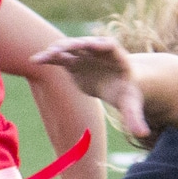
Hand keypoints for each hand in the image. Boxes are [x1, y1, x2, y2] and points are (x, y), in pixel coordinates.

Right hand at [31, 36, 151, 142]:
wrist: (117, 85)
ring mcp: (84, 55)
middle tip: (62, 49)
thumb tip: (142, 134)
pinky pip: (59, 57)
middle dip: (75, 45)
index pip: (110, 47)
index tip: (93, 44)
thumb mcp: (131, 104)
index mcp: (117, 57)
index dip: (101, 45)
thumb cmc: (128, 93)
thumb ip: (135, 117)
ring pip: (70, 48)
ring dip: (57, 51)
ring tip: (44, 57)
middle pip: (86, 44)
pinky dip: (48, 58)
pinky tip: (35, 61)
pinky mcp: (73, 62)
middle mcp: (98, 51)